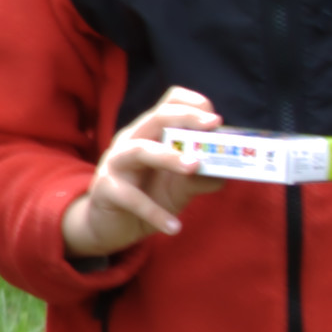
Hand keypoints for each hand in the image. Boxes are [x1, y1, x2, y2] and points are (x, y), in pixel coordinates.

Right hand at [60, 86, 224, 264]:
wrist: (108, 225)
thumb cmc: (148, 196)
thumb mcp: (180, 186)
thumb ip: (201, 177)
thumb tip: (225, 174)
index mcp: (151, 134)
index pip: (168, 104)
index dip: (192, 105)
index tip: (215, 120)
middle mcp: (131, 141)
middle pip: (156, 117)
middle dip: (186, 118)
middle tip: (213, 125)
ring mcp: (116, 163)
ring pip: (139, 150)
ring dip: (168, 156)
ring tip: (194, 167)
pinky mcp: (107, 190)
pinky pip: (132, 199)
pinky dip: (155, 213)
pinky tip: (174, 227)